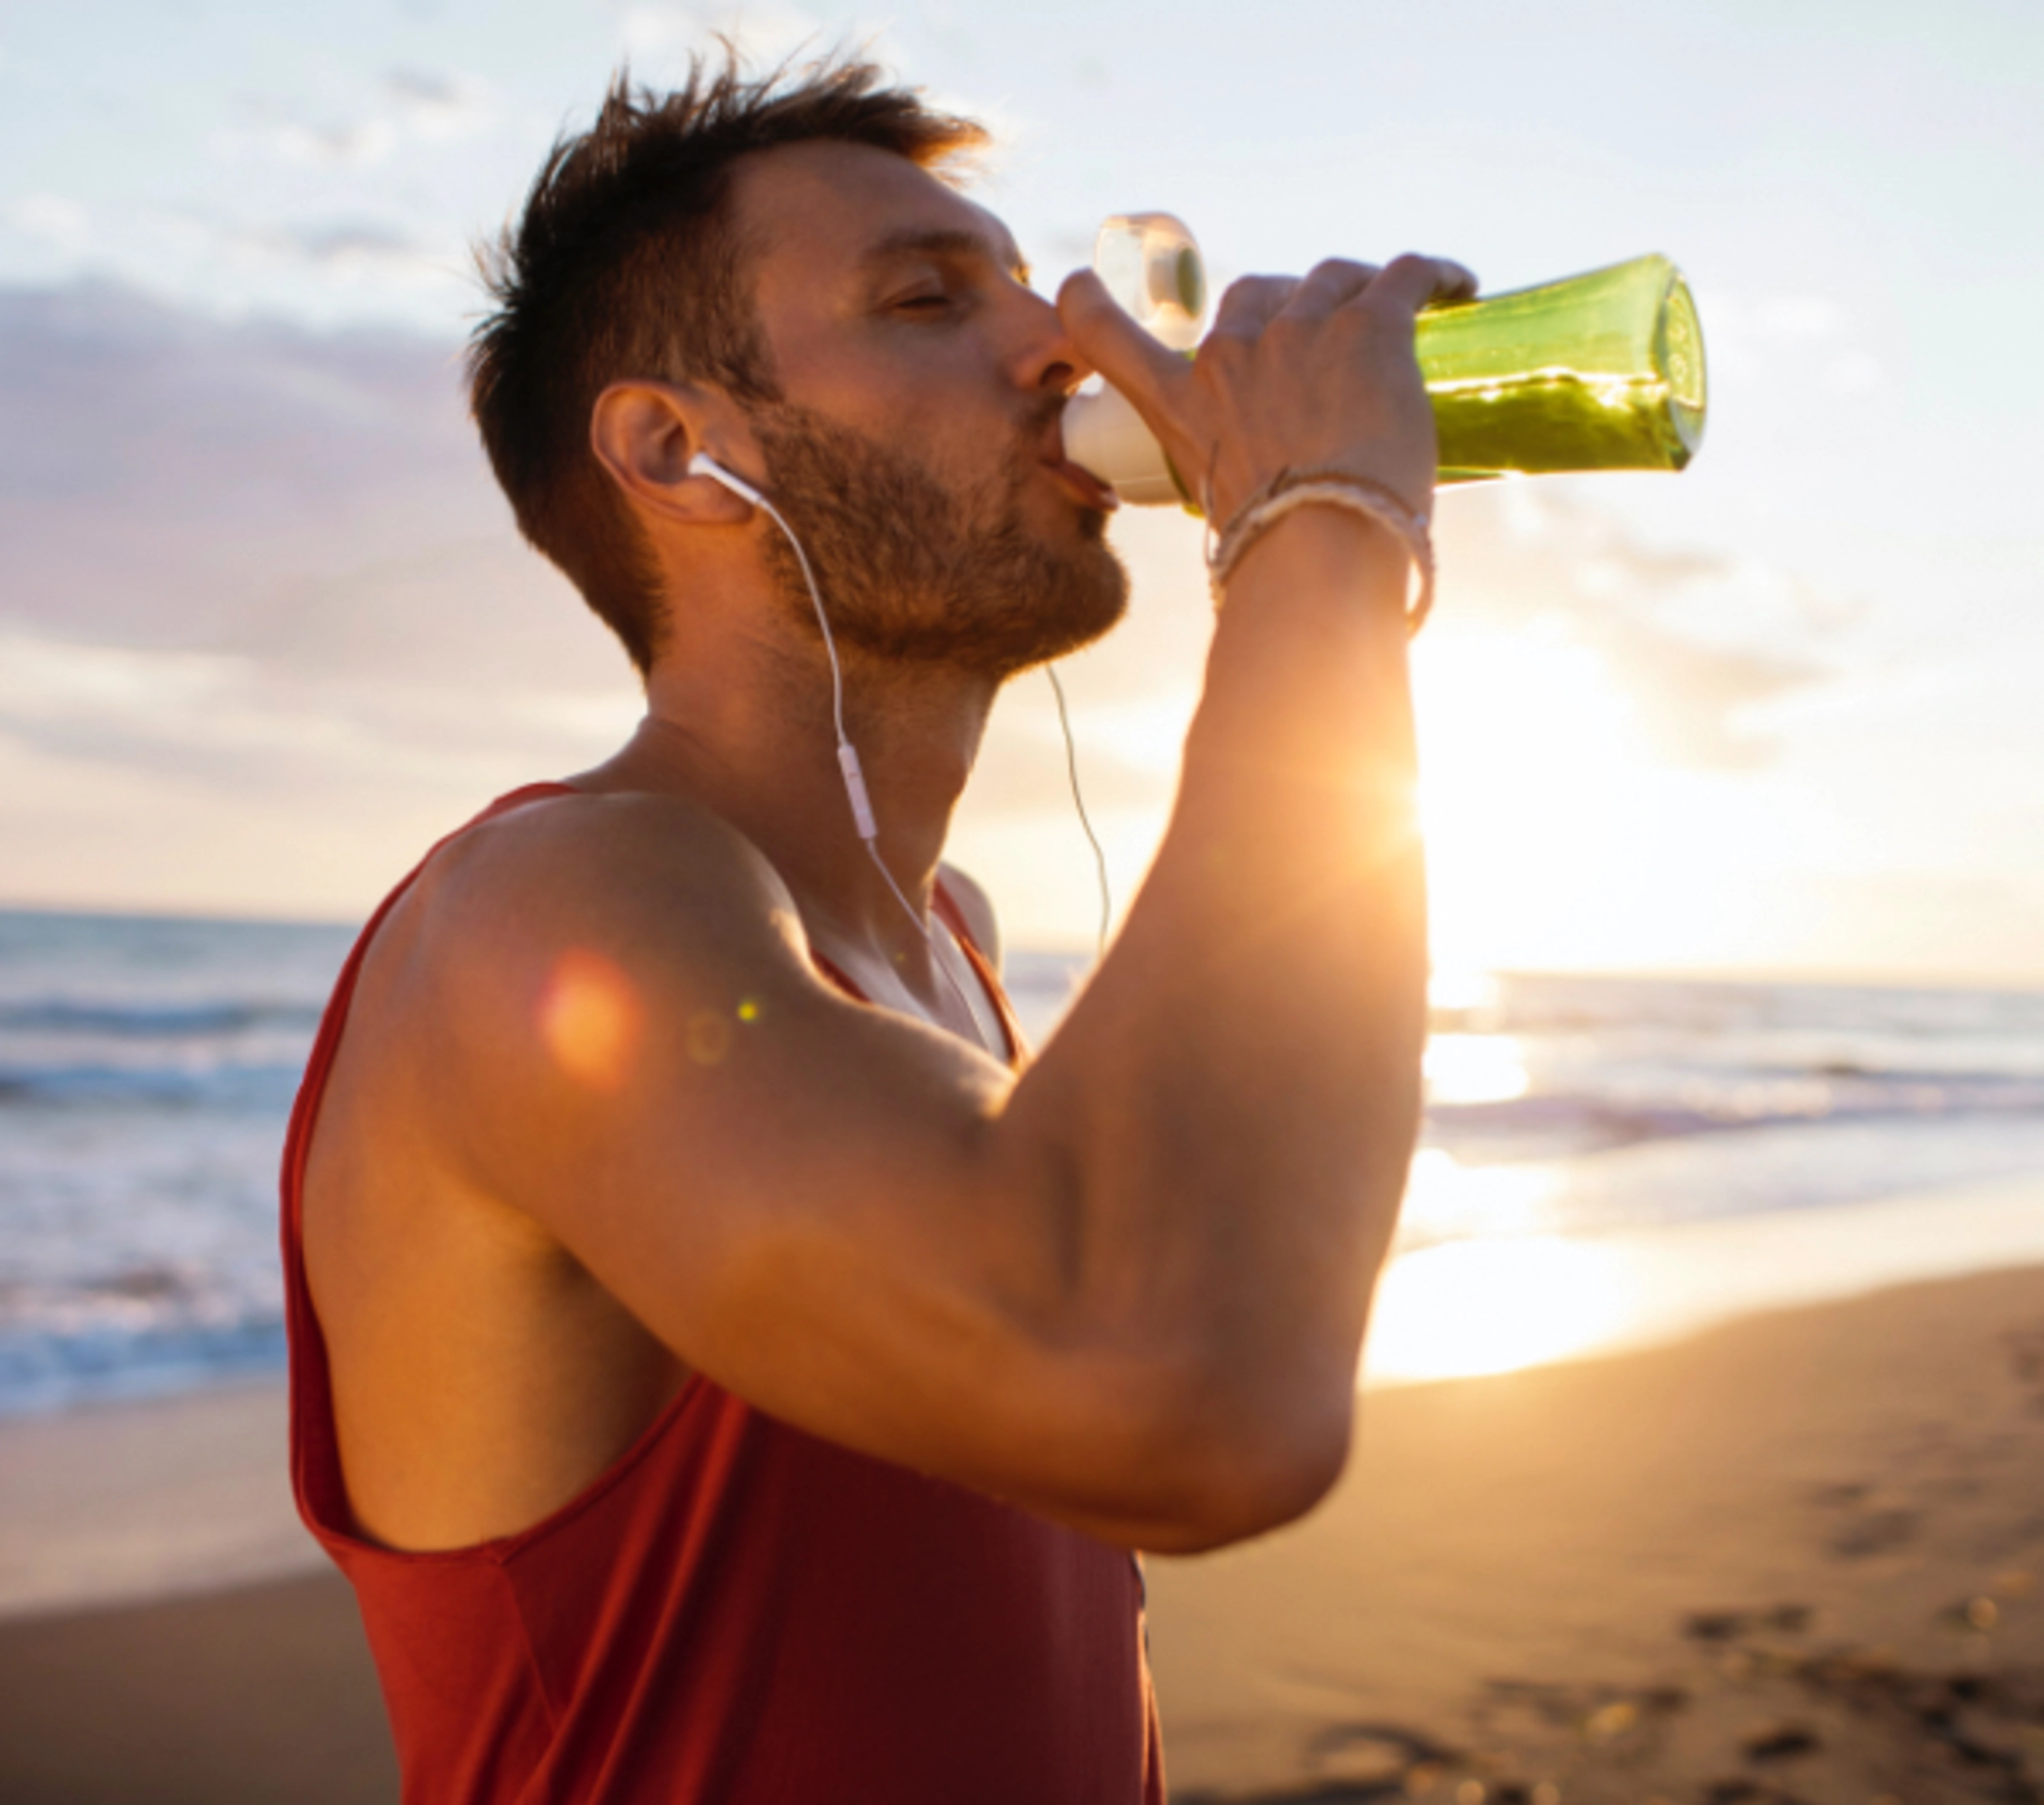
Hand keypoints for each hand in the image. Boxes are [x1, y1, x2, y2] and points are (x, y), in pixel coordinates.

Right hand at [1059, 253, 1476, 525]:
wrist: (1320, 555)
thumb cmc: (1278, 560)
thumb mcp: (1227, 521)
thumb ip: (1240, 507)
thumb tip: (1281, 561)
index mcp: (1180, 407)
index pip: (1107, 336)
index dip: (1089, 305)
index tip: (1082, 285)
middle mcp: (1228, 358)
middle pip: (1253, 294)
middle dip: (1285, 305)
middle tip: (1323, 346)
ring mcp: (1296, 335)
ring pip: (1330, 280)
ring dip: (1358, 293)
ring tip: (1396, 320)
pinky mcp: (1367, 329)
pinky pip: (1404, 275)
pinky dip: (1434, 275)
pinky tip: (1457, 287)